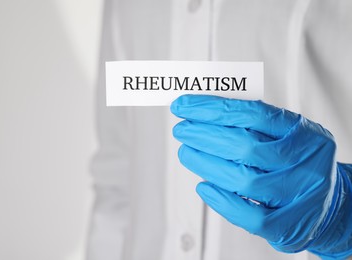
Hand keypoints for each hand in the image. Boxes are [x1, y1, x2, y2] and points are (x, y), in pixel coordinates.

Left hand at [171, 94, 351, 257]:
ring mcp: (298, 196)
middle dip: (204, 136)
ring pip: (243, 180)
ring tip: (186, 153)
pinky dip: (221, 201)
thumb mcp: (286, 135)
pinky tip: (204, 187)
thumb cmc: (297, 163)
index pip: (252, 114)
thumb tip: (203, 114)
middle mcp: (304, 163)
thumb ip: (253, 125)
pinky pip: (250, 216)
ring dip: (205, 165)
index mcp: (303, 133)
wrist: (331, 203)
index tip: (184, 106)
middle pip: (244, 146)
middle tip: (182, 130)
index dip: (213, 109)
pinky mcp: (288, 226)